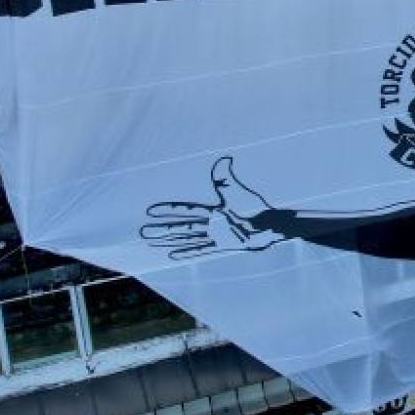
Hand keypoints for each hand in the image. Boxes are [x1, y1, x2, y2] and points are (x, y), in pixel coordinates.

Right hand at [141, 156, 288, 259]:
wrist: (270, 227)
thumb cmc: (256, 209)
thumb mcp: (239, 194)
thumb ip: (227, 180)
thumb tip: (224, 159)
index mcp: (213, 211)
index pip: (187, 210)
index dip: (169, 209)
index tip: (151, 210)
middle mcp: (211, 224)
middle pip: (182, 226)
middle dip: (163, 228)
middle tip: (143, 230)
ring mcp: (216, 236)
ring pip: (188, 239)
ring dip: (171, 241)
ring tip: (153, 242)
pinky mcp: (223, 245)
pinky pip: (202, 250)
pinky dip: (187, 253)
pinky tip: (173, 255)